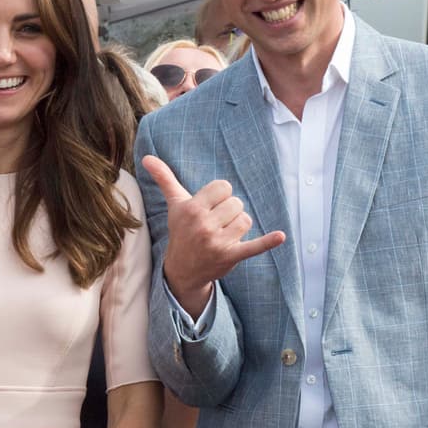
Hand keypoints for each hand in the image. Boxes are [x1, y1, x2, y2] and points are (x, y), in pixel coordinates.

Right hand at [141, 154, 284, 317]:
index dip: (220, 196)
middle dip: (229, 213)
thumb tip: (147, 157)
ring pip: (245, 220)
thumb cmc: (181, 230)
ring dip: (238, 227)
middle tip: (214, 225)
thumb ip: (164, 179)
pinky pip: (254, 246)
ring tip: (222, 236)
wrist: (182, 270)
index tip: (210, 207)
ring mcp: (217, 242)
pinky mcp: (231, 256)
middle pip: (236, 203)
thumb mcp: (174, 204)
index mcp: (191, 208)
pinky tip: (281, 237)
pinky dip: (268, 242)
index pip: (224, 187)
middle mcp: (203, 225)